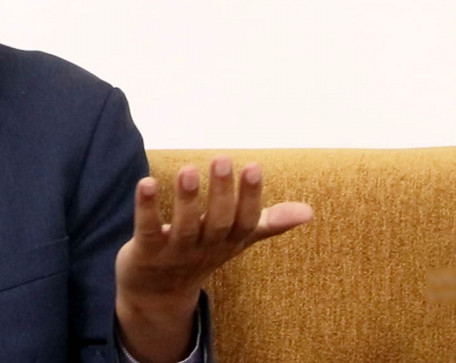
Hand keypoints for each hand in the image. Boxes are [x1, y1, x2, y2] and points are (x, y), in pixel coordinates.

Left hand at [114, 156, 313, 361]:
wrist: (157, 295)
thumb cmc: (201, 254)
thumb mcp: (237, 241)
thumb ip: (268, 223)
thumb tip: (310, 211)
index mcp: (228, 242)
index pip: (245, 222)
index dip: (250, 197)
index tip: (254, 166)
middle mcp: (205, 249)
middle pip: (217, 224)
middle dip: (221, 193)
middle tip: (222, 160)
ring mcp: (175, 253)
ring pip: (184, 228)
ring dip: (187, 200)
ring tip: (188, 170)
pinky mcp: (146, 253)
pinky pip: (146, 230)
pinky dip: (146, 208)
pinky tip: (146, 183)